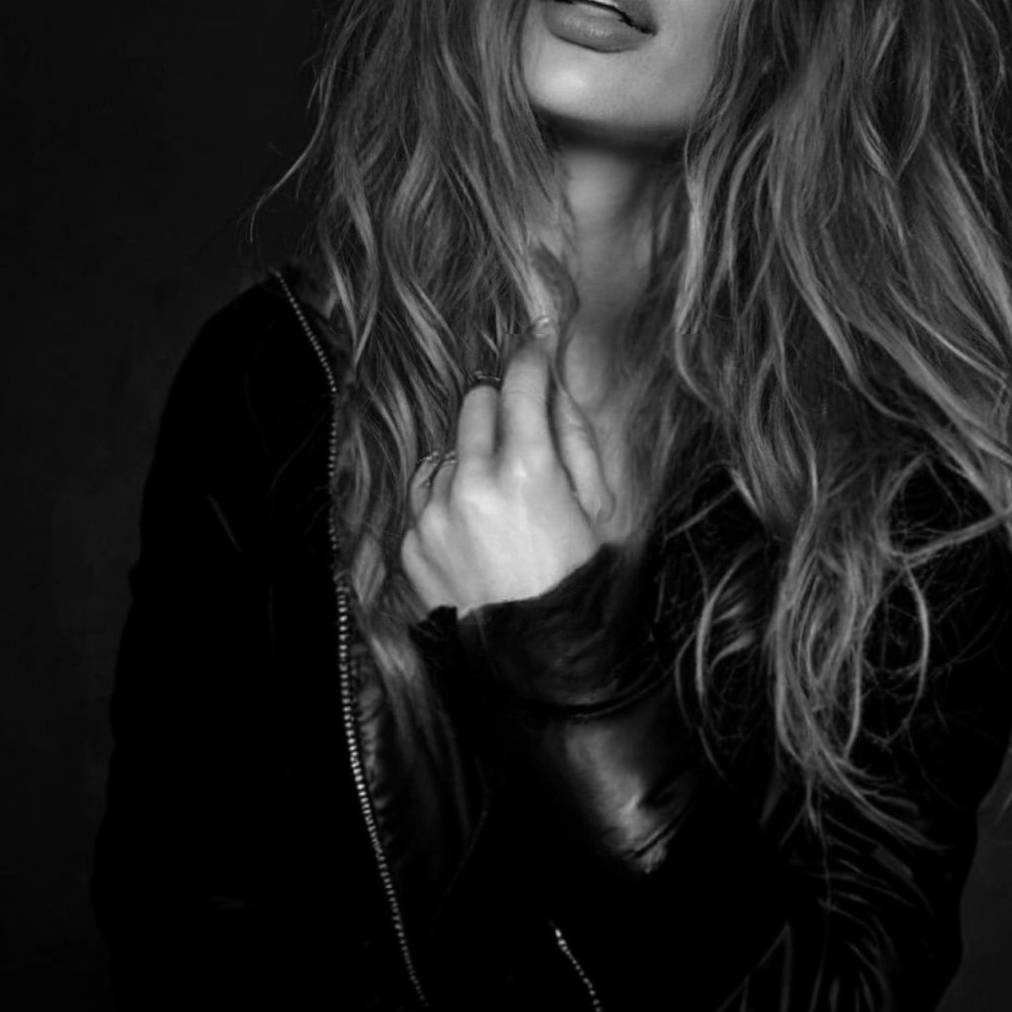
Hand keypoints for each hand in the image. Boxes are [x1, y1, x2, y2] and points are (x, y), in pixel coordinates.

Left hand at [401, 322, 615, 617]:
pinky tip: (476, 533)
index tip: (537, 350)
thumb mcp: (598, 508)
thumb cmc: (580, 584)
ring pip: (448, 450)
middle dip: (502, 409)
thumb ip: (575, 438)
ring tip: (500, 504)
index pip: (520, 383)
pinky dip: (449, 503)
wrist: (538, 661)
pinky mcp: (412, 544)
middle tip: (524, 438)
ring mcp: (434, 515)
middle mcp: (471, 484)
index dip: (532, 359)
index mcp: (527, 470)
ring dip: (472, 461)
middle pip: (477, 403)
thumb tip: (557, 388)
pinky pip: (427, 497)